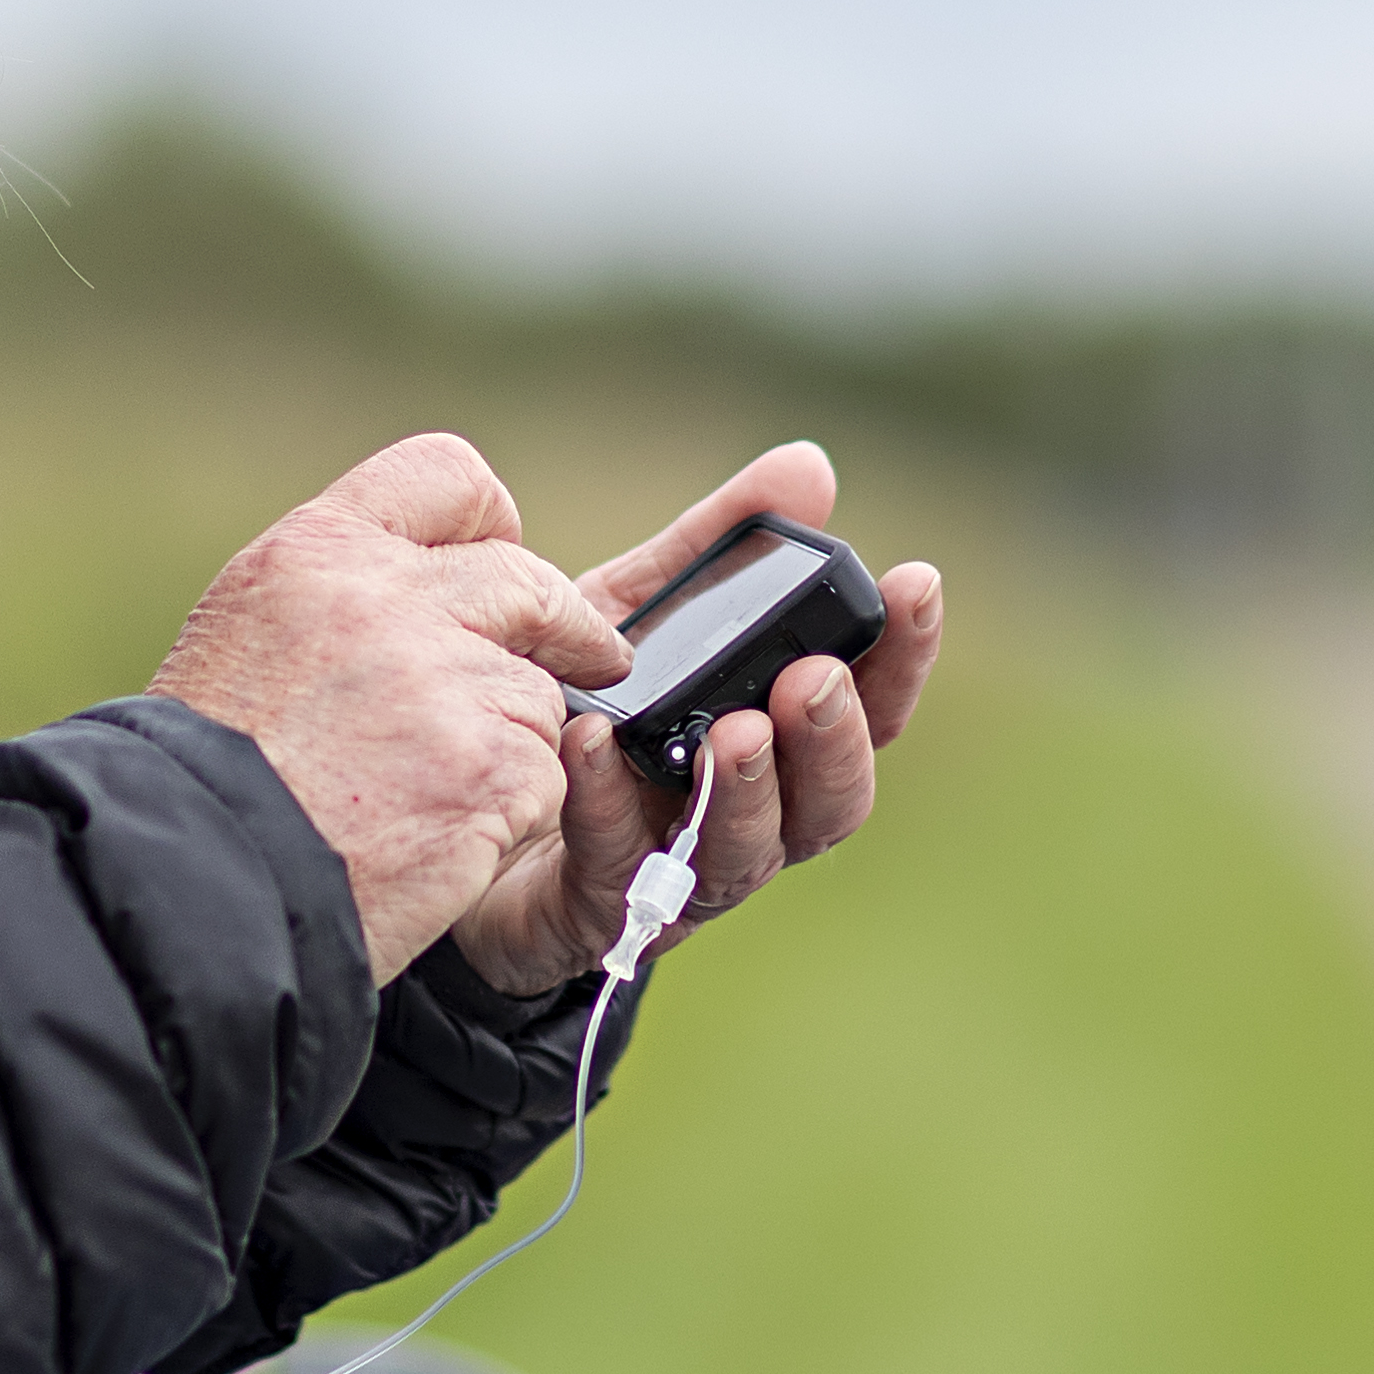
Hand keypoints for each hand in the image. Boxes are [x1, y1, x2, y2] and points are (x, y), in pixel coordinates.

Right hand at [148, 435, 628, 981]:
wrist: (188, 883)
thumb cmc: (204, 779)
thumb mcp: (247, 636)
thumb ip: (343, 596)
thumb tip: (433, 585)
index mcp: (319, 551)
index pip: (447, 476)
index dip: (490, 520)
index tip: (506, 552)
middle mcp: (387, 597)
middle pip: (525, 579)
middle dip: (564, 623)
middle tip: (589, 656)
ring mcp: (446, 679)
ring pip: (536, 692)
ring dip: (509, 742)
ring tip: (424, 797)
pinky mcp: (490, 764)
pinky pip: (542, 775)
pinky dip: (507, 812)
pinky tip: (436, 839)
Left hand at [439, 442, 947, 999]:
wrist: (461, 810)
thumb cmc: (580, 717)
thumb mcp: (638, 618)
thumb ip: (717, 550)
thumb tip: (809, 465)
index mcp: (778, 747)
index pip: (871, 709)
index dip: (902, 655)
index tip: (912, 583)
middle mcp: (751, 819)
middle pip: (831, 800)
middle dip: (831, 738)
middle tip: (810, 679)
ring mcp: (679, 875)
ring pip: (746, 853)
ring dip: (746, 791)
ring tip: (733, 732)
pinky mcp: (596, 908)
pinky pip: (616, 864)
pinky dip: (609, 802)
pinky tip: (593, 745)